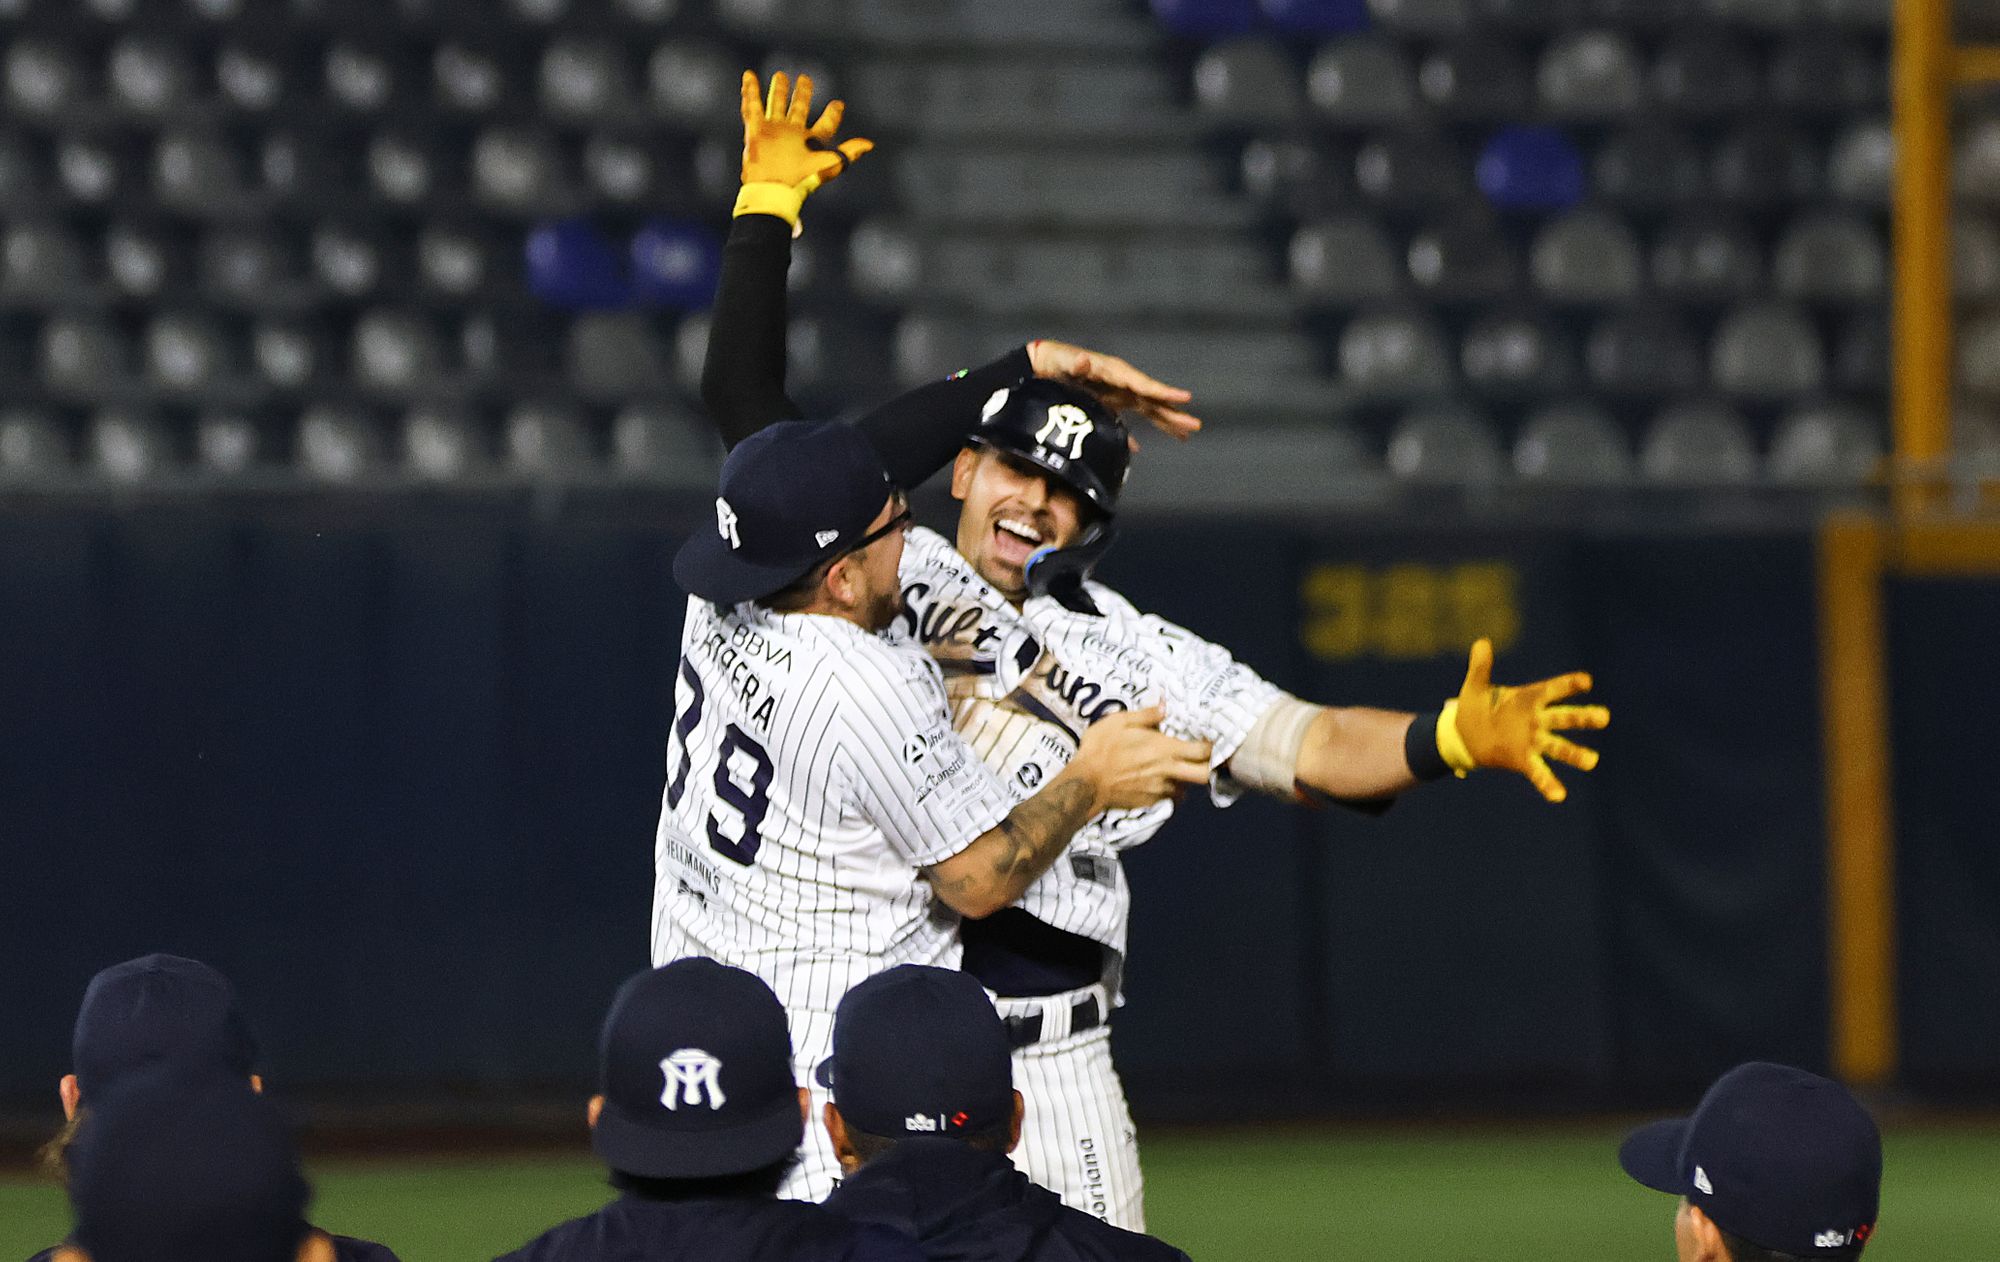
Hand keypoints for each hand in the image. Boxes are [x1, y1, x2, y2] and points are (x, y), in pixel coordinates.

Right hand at [737, 70, 873, 221]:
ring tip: (780, 76)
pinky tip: (749, 75)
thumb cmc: (803, 179)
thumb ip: (849, 152)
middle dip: (802, 95)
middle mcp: (792, 134)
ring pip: (776, 105)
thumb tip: (870, 144)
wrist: (774, 188)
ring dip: (778, 91)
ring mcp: (774, 130)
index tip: (838, 105)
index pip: (825, 124)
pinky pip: (751, 106)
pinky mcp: (756, 129)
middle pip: (799, 109)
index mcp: (811, 142)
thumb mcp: (830, 163)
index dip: (832, 115)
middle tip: (805, 79)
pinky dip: (749, 90)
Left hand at [1026, 339, 1201, 447]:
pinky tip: (1139, 449)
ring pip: (1146, 411)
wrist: (1042, 364)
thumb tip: (1084, 361)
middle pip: (1152, 401)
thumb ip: (1076, 365)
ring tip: (1185, 435)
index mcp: (1115, 373)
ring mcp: (1116, 394)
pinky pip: (1125, 422)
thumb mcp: (1065, 363)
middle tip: (1195, 425)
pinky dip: (1131, 436)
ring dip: (1164, 423)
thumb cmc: (1056, 362)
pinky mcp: (1106, 404)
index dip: (1164, 392)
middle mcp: (1120, 383)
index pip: (1144, 385)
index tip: (1185, 398)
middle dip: (1173, 413)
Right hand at [1068, 704, 1212, 813]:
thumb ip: (1146, 715)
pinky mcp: (1150, 802)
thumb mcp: (1119, 722)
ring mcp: (1160, 790)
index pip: (1202, 751)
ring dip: (1185, 780)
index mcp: (1164, 749)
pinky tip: (1158, 782)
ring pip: (1186, 788)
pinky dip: (1168, 791)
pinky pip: (1168, 797)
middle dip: (1208, 769)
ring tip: (1176, 771)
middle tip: (1204, 761)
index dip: (1212, 747)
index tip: (1211, 742)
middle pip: (1203, 775)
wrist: (1086, 783)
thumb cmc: (1101, 748)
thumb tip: (1165, 706)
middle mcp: (1168, 771)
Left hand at [1445, 639, 1608, 802]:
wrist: (1464, 735)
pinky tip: (1559, 796)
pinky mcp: (1523, 759)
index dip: (1568, 685)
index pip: (1552, 690)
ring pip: (1558, 746)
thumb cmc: (1475, 707)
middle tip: (1604, 717)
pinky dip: (1548, 784)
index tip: (1586, 681)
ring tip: (1592, 761)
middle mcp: (1536, 720)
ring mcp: (1532, 741)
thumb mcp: (1475, 686)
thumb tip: (1482, 643)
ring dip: (1575, 753)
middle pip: (1563, 717)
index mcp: (1529, 698)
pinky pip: (1538, 772)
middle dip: (1582, 717)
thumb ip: (1481, 668)